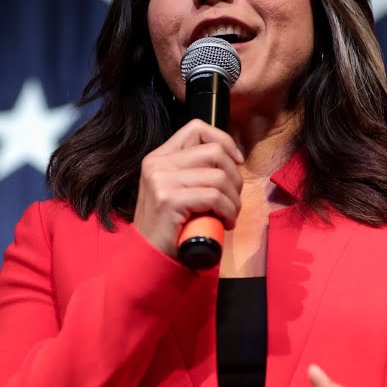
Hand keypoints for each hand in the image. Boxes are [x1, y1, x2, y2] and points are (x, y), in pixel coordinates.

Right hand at [133, 119, 243, 258]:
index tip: (237, 162)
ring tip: (229, 215)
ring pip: (218, 177)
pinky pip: (214, 197)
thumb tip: (231, 158)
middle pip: (214, 152)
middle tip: (233, 199)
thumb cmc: (171, 227)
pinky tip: (225, 222)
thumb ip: (194, 171)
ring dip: (233, 200)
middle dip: (234, 177)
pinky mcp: (169, 199)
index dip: (224, 141)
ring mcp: (161, 180)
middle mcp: (156, 164)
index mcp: (159, 157)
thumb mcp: (176, 190)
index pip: (196, 129)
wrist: (150, 258)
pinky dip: (228, 211)